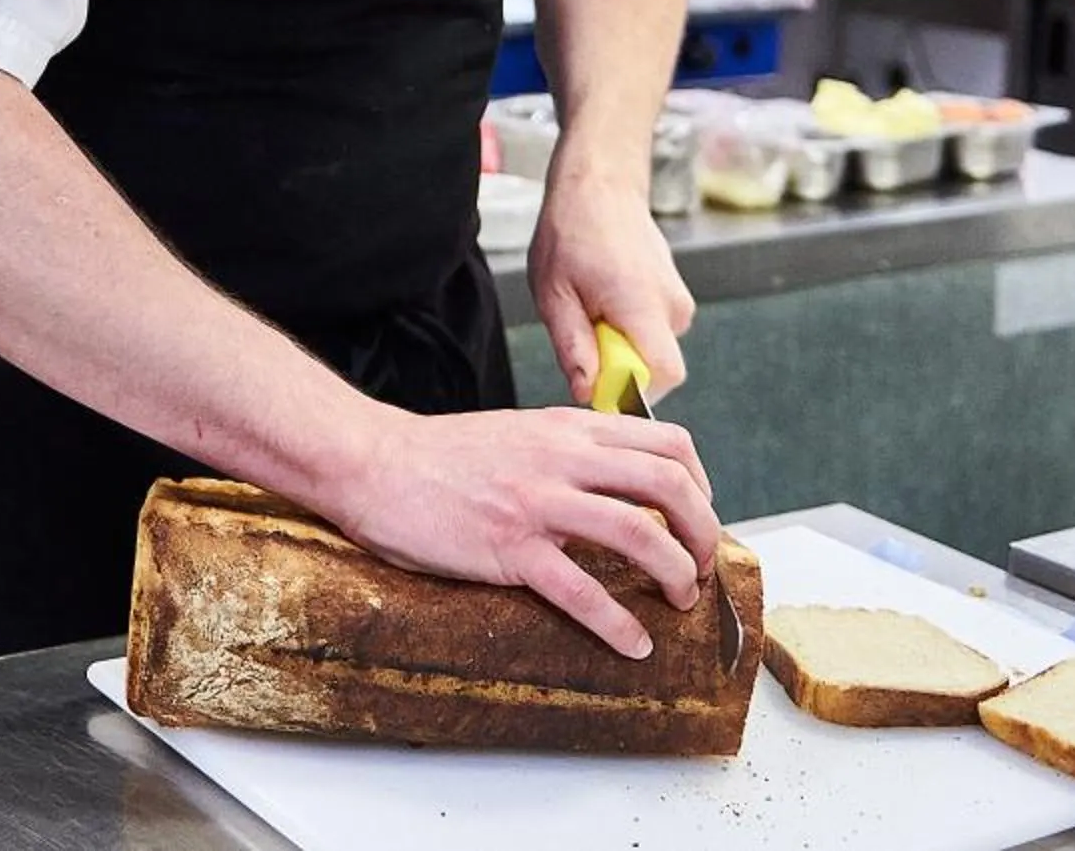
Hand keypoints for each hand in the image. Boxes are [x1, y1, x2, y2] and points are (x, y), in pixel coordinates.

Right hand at [321, 402, 718, 658]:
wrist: (372, 463)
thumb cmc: (438, 456)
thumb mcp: (517, 433)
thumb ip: (566, 451)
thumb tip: (611, 483)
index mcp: (567, 430)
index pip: (668, 444)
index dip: (700, 486)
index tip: (697, 518)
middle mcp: (562, 459)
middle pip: (669, 486)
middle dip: (702, 533)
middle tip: (699, 567)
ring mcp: (537, 503)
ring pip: (637, 534)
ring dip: (674, 574)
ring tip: (679, 603)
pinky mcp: (508, 547)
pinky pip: (580, 590)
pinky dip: (617, 624)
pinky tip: (632, 645)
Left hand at [531, 142, 697, 404]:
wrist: (600, 185)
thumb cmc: (572, 231)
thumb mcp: (554, 293)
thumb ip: (573, 347)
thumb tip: (587, 393)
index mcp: (643, 304)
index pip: (665, 375)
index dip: (632, 392)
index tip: (597, 381)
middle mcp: (672, 305)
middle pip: (655, 368)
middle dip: (617, 364)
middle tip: (583, 327)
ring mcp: (678, 299)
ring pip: (651, 349)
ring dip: (620, 343)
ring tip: (591, 305)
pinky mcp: (675, 296)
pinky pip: (653, 332)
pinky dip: (628, 327)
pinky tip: (605, 297)